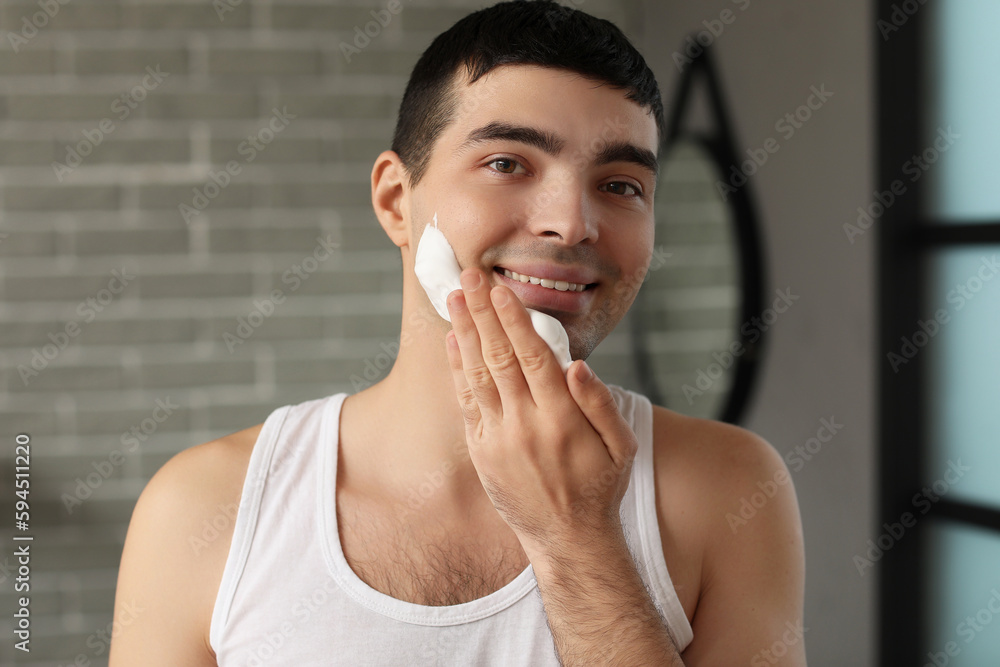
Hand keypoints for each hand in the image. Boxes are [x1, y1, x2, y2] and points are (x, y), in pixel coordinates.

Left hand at [444, 267, 638, 555]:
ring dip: (464, 333)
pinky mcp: (482, 452)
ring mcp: (499, 439)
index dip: (513, 320)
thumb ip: (599, 402)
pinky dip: (458, 369)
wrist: (568, 540)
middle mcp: (526, 425)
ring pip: (477, 375)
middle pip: (499, 357)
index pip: (533, 357)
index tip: (499, 289)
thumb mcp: (621, 446)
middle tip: (468, 277)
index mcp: (562, 419)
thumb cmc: (600, 487)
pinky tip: (454, 342)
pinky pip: (467, 402)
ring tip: (453, 298)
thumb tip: (576, 364)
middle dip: (482, 313)